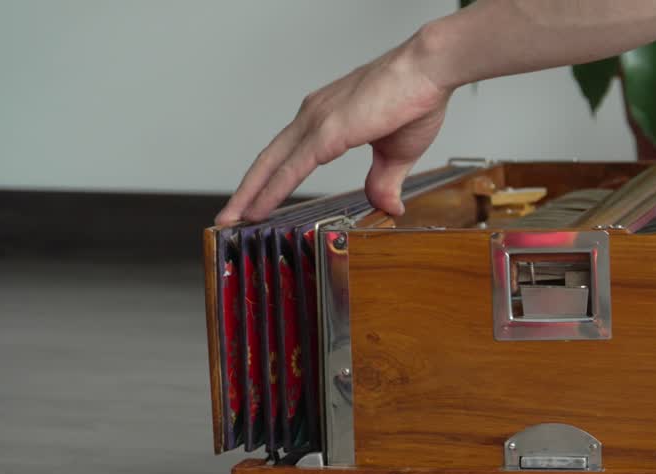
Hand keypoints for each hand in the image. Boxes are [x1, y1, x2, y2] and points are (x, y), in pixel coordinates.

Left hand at [216, 43, 451, 225]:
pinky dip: (270, 190)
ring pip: (271, 164)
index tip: (255, 202)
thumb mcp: (397, 153)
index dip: (268, 180)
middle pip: (268, 160)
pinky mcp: (327, 131)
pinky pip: (290, 168)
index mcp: (327, 118)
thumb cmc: (416, 100)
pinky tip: (258, 209)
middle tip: (226, 218)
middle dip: (246, 191)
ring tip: (233, 220)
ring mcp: (316, 122)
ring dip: (250, 194)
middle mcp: (313, 115)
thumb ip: (384, 180)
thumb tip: (388, 207)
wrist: (429, 71)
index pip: (287, 154)